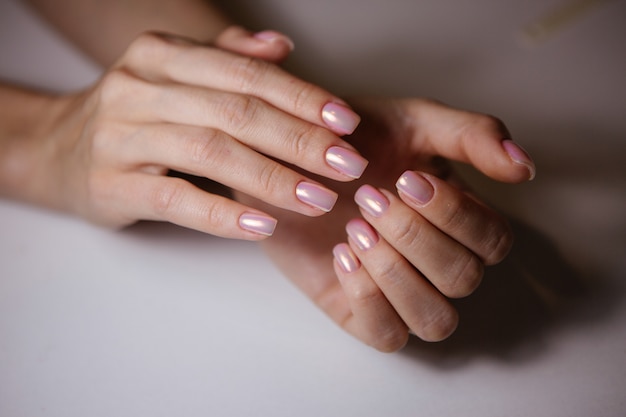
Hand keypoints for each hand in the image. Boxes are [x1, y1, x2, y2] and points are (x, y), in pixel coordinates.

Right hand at [26, 27, 366, 238]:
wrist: (60, 150)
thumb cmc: (135, 116)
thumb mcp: (175, 77)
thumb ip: (228, 61)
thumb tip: (282, 47)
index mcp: (163, 57)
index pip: (246, 75)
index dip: (302, 98)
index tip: (346, 123)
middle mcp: (140, 88)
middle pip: (236, 112)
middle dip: (299, 139)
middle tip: (347, 165)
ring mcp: (121, 136)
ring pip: (210, 151)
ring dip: (273, 177)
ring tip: (319, 197)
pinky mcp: (111, 184)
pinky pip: (176, 199)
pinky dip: (224, 214)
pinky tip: (264, 225)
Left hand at [236, 98, 534, 350]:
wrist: (286, 158)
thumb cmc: (353, 141)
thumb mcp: (412, 122)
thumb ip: (471, 136)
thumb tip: (524, 168)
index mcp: (459, 220)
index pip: (493, 241)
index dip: (455, 215)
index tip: (406, 180)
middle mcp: (437, 263)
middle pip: (463, 280)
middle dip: (416, 238)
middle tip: (370, 198)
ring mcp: (400, 293)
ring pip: (435, 320)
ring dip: (398, 274)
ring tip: (355, 230)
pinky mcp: (360, 313)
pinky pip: (386, 335)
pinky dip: (369, 300)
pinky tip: (341, 255)